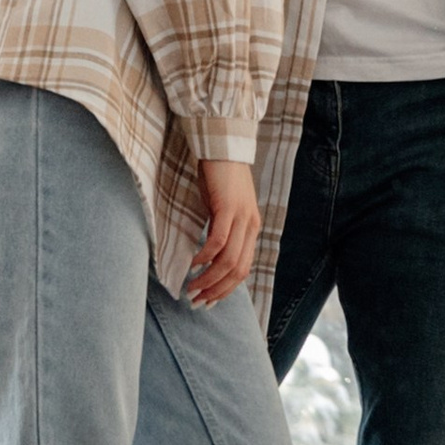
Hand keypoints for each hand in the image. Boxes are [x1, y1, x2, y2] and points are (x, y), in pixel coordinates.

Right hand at [189, 159, 261, 306]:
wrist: (223, 144)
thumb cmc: (218, 176)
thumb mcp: (223, 208)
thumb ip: (221, 229)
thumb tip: (208, 254)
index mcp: (252, 228)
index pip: (243, 269)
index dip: (226, 289)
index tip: (208, 300)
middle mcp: (251, 226)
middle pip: (238, 270)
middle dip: (216, 290)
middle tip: (197, 300)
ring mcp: (242, 217)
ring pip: (229, 260)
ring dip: (209, 278)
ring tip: (192, 287)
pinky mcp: (228, 207)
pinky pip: (218, 240)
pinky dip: (206, 256)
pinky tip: (194, 263)